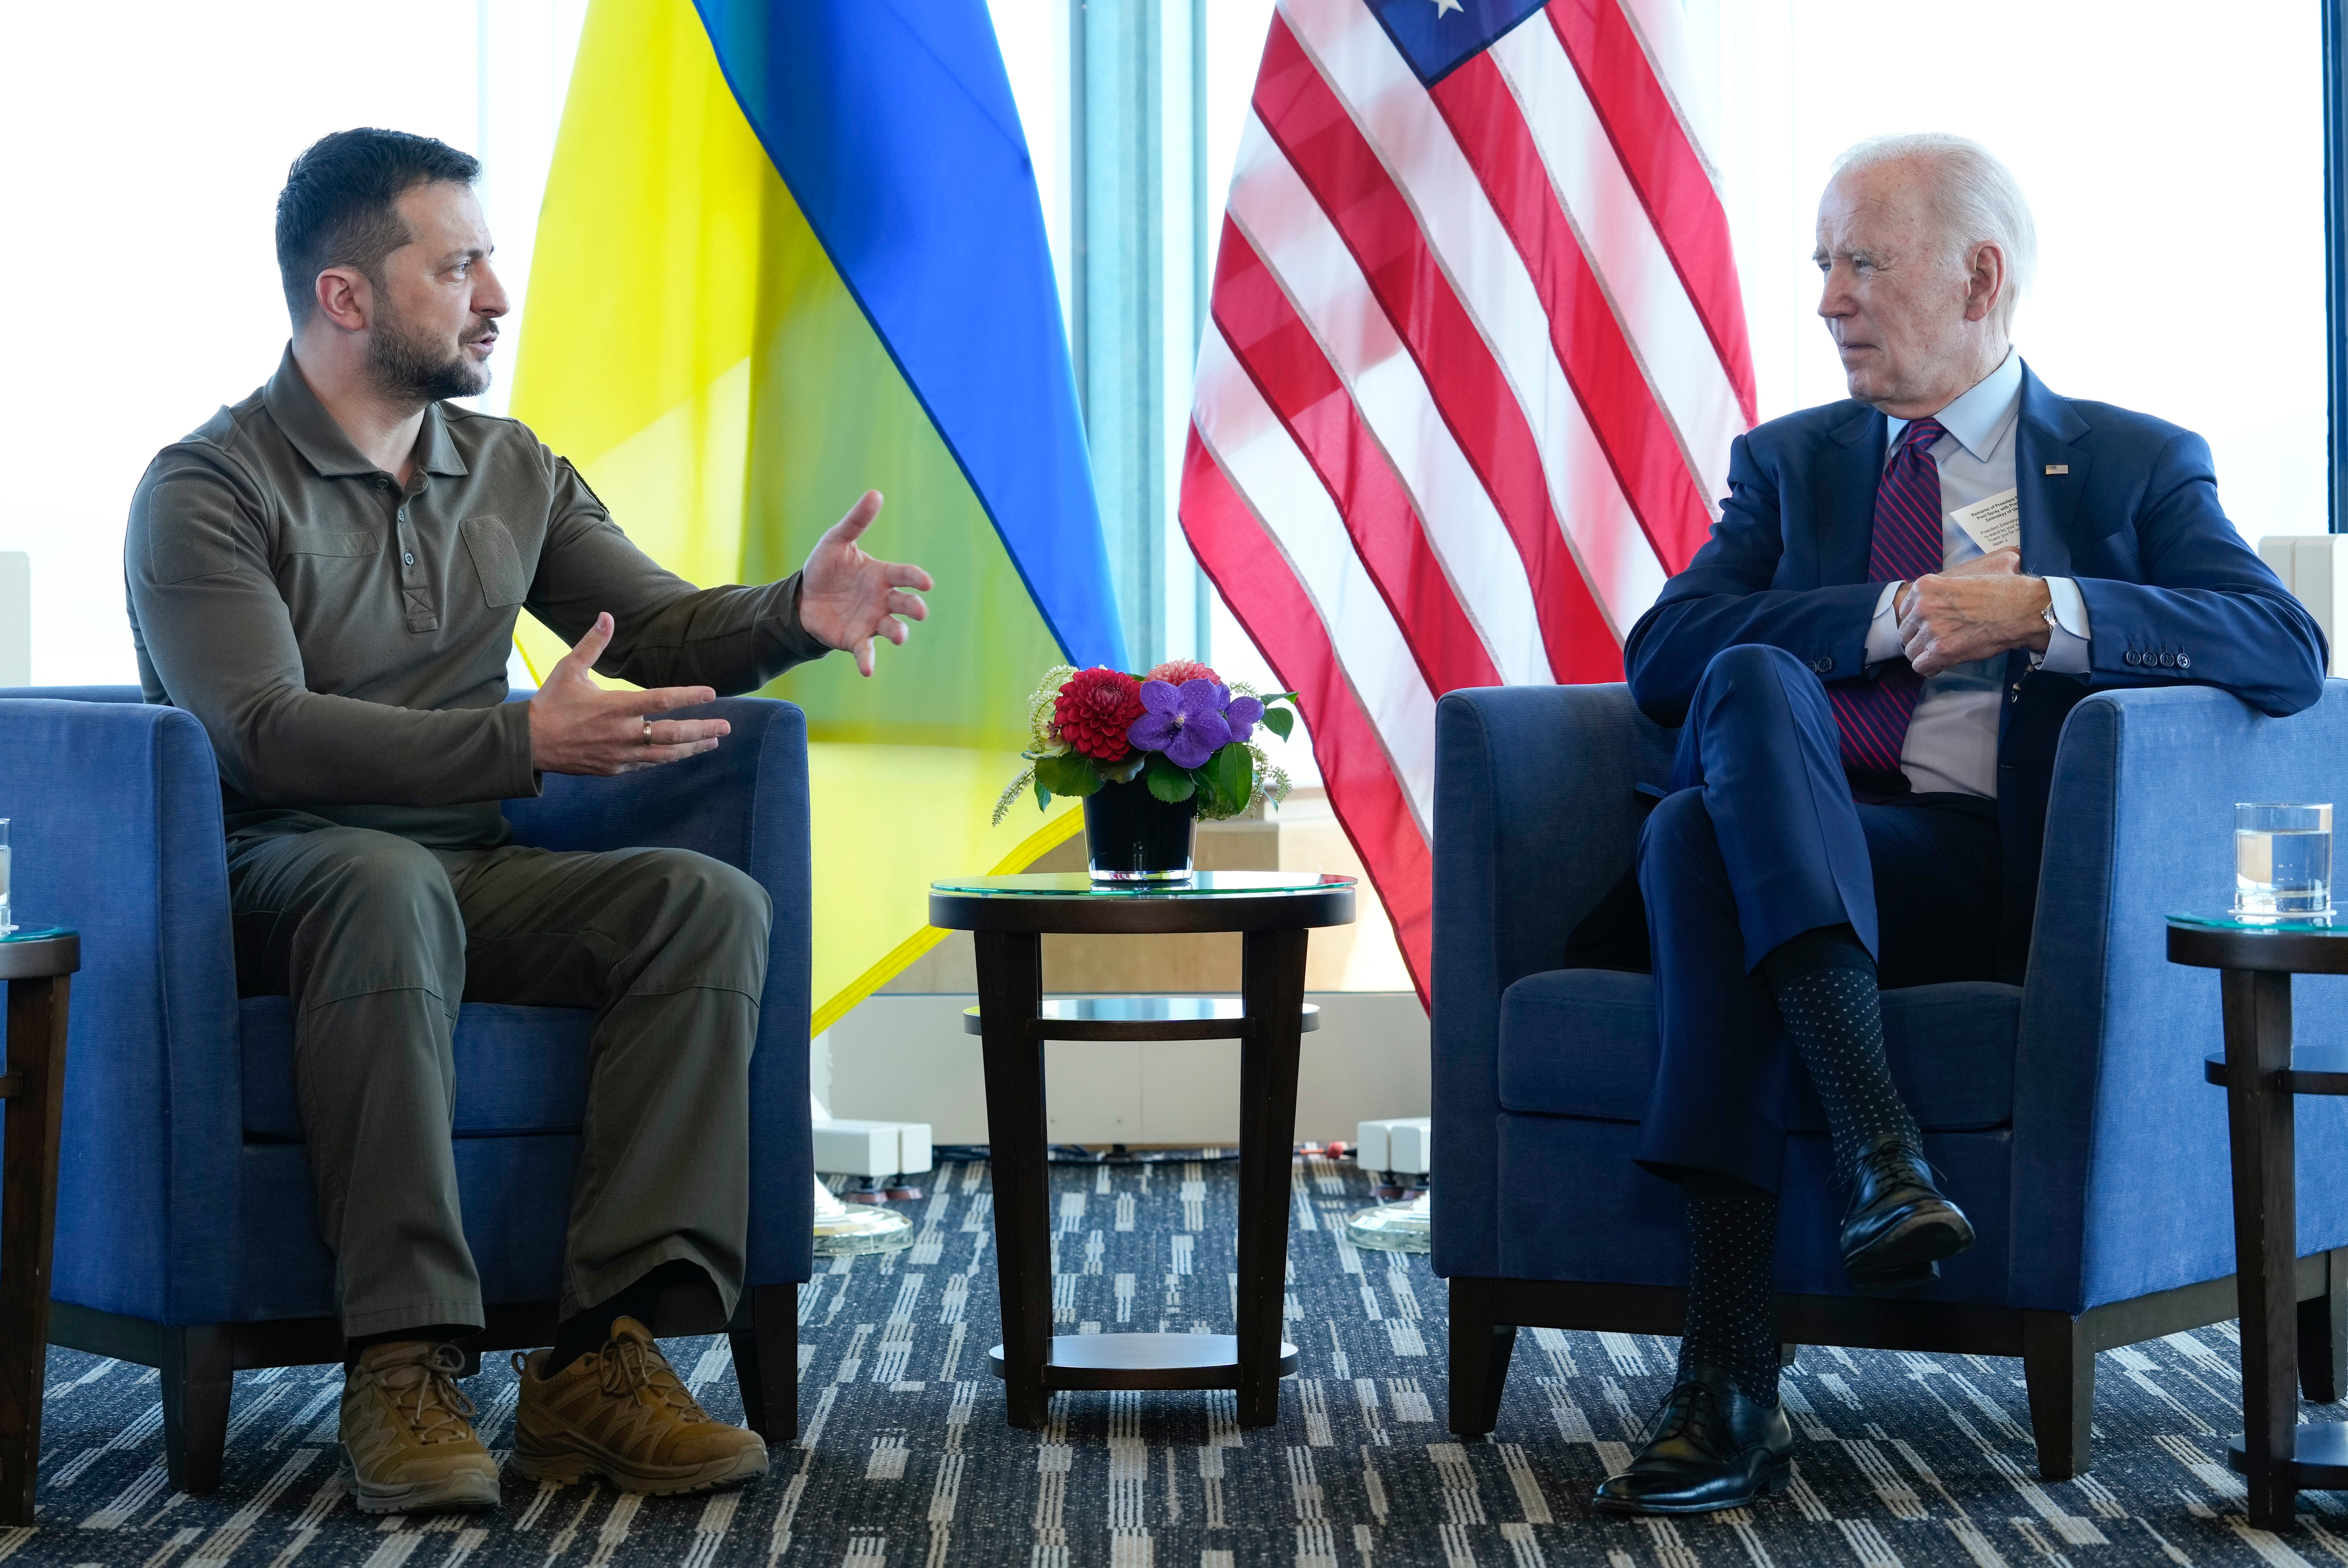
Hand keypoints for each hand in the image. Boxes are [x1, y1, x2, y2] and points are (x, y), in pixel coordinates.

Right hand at [527, 612, 731, 775]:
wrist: (529, 744)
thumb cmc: (550, 703)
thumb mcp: (568, 669)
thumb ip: (592, 643)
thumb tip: (606, 615)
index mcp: (614, 707)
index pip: (661, 700)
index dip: (689, 696)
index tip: (711, 692)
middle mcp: (622, 733)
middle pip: (672, 734)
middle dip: (702, 730)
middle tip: (726, 727)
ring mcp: (619, 754)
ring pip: (664, 754)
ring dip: (691, 748)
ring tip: (713, 742)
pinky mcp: (614, 769)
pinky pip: (648, 765)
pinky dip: (667, 759)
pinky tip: (681, 753)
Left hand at [798, 491, 934, 676]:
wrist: (802, 598)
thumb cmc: (825, 568)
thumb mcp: (836, 542)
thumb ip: (856, 522)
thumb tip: (875, 493)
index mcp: (881, 576)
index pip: (905, 576)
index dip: (917, 579)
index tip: (926, 583)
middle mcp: (882, 600)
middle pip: (905, 604)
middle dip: (914, 608)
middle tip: (919, 611)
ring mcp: (871, 622)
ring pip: (892, 629)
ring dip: (899, 632)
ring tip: (898, 636)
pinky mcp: (855, 640)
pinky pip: (866, 652)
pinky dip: (869, 662)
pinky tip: (868, 671)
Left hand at [1896, 548, 2050, 677]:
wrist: (2024, 609)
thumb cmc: (2004, 590)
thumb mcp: (1969, 573)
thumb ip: (1947, 583)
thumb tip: (1943, 594)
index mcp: (1926, 586)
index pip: (1905, 611)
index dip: (1918, 620)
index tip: (1930, 625)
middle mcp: (1923, 607)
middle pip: (1906, 631)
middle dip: (1920, 638)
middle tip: (1938, 640)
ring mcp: (1931, 630)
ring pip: (1912, 651)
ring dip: (1925, 654)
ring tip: (1942, 653)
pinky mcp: (1941, 651)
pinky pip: (1921, 666)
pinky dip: (1930, 668)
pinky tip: (1942, 663)